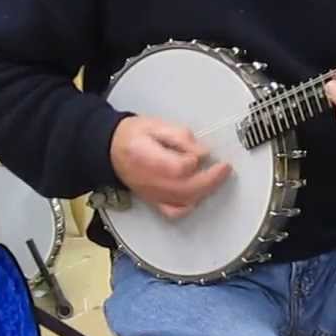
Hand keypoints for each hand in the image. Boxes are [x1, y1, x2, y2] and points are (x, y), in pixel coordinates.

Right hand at [110, 116, 232, 219]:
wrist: (111, 149)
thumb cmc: (132, 135)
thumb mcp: (156, 124)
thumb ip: (180, 136)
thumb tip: (201, 150)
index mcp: (147, 157)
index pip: (178, 168)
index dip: (195, 160)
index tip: (203, 152)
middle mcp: (150, 180)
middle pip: (186, 188)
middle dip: (211, 179)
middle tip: (225, 168)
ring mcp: (152, 193)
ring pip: (185, 201)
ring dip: (206, 191)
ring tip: (216, 178)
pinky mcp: (154, 200)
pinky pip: (175, 211)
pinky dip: (190, 205)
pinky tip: (199, 195)